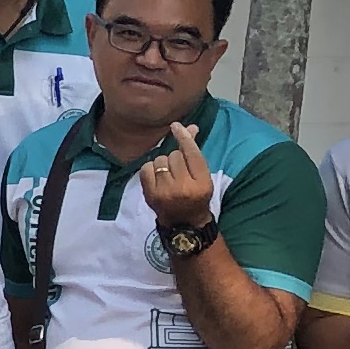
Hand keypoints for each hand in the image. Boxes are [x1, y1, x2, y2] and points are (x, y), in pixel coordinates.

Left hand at [139, 120, 217, 235]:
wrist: (184, 223)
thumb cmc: (196, 196)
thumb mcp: (202, 176)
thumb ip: (194, 153)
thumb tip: (191, 127)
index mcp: (202, 183)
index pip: (191, 153)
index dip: (184, 137)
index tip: (176, 126)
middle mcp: (184, 187)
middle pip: (174, 155)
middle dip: (176, 158)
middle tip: (179, 172)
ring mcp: (165, 192)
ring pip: (160, 160)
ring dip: (163, 164)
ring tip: (169, 176)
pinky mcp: (150, 194)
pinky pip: (146, 168)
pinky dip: (150, 169)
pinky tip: (157, 178)